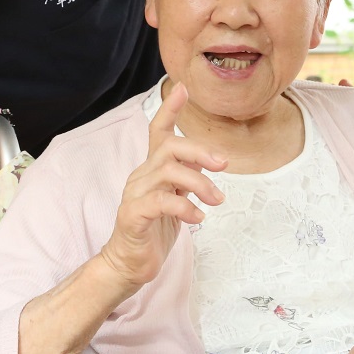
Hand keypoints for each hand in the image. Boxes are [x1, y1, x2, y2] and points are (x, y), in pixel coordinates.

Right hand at [98, 83, 226, 289]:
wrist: (128, 265)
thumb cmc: (154, 230)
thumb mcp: (175, 198)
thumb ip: (187, 176)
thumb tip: (210, 157)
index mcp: (151, 169)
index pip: (158, 132)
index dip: (170, 109)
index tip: (183, 88)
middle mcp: (141, 176)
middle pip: (169, 148)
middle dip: (199, 151)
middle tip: (224, 164)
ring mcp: (134, 195)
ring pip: (167, 173)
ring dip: (199, 183)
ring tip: (217, 200)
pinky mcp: (133, 216)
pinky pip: (160, 202)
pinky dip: (184, 207)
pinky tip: (199, 217)